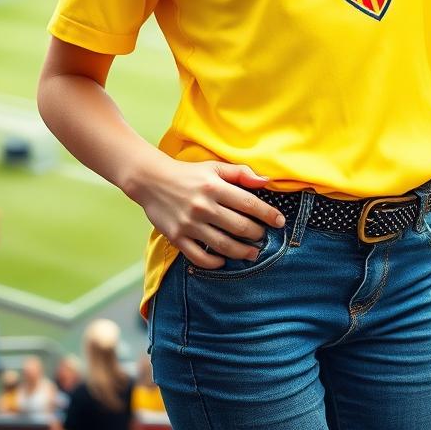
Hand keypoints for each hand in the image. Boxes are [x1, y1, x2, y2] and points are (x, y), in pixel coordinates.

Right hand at [134, 160, 285, 269]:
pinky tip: (224, 259)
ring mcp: (189, 224)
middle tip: (264, 238)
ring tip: (252, 253)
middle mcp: (203, 206)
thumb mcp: (215, 167)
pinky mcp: (176, 237)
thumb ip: (240, 173)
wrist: (151, 180)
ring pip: (223, 245)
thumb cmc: (188, 173)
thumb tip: (266, 181)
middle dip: (257, 235)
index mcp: (214, 186)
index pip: (249, 203)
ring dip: (242, 252)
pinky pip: (199, 257)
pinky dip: (214, 262)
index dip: (268, 214)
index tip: (280, 221)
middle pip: (239, 227)